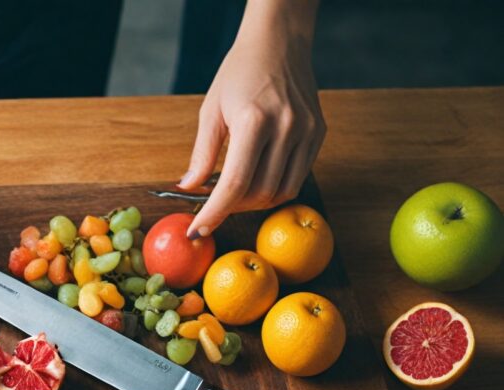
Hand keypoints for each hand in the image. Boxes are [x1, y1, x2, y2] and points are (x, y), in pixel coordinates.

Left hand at [179, 1, 324, 237]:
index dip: (215, 212)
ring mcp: (308, 132)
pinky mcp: (319, 134)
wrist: (280, 42)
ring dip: (255, 202)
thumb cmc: (240, 72)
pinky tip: (257, 179)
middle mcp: (287, 128)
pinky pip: (297, 177)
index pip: (236, 183)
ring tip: (235, 193)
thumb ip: (202, 154)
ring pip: (281, 191)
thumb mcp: (211, 110)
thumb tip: (188, 188)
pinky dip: (274, 188)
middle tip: (213, 206)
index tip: (199, 229)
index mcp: (255, 120)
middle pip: (259, 192)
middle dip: (233, 208)